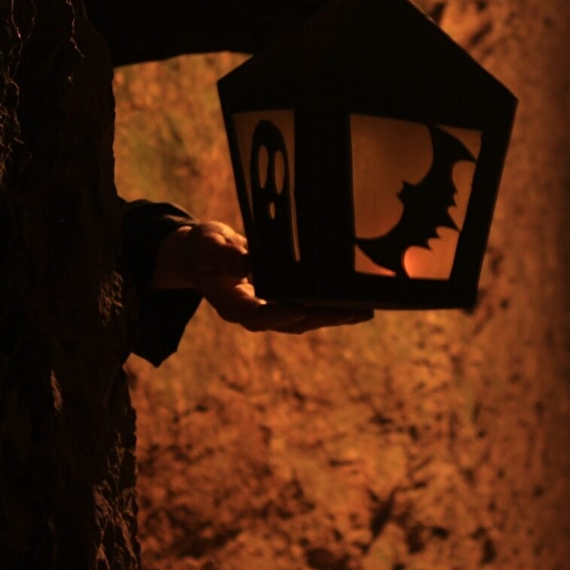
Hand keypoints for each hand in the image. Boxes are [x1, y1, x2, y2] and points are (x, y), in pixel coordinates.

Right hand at [152, 221, 371, 332]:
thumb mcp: (209, 246)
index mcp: (230, 303)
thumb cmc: (205, 247)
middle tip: (353, 312)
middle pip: (290, 323)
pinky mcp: (281, 302)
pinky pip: (308, 308)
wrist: (203, 254)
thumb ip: (226, 256)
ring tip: (365, 311)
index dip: (279, 314)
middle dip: (322, 318)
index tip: (300, 309)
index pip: (256, 316)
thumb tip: (249, 266)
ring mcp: (268, 310)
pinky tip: (355, 303)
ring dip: (334, 316)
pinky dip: (330, 307)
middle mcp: (252, 312)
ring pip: (304, 320)